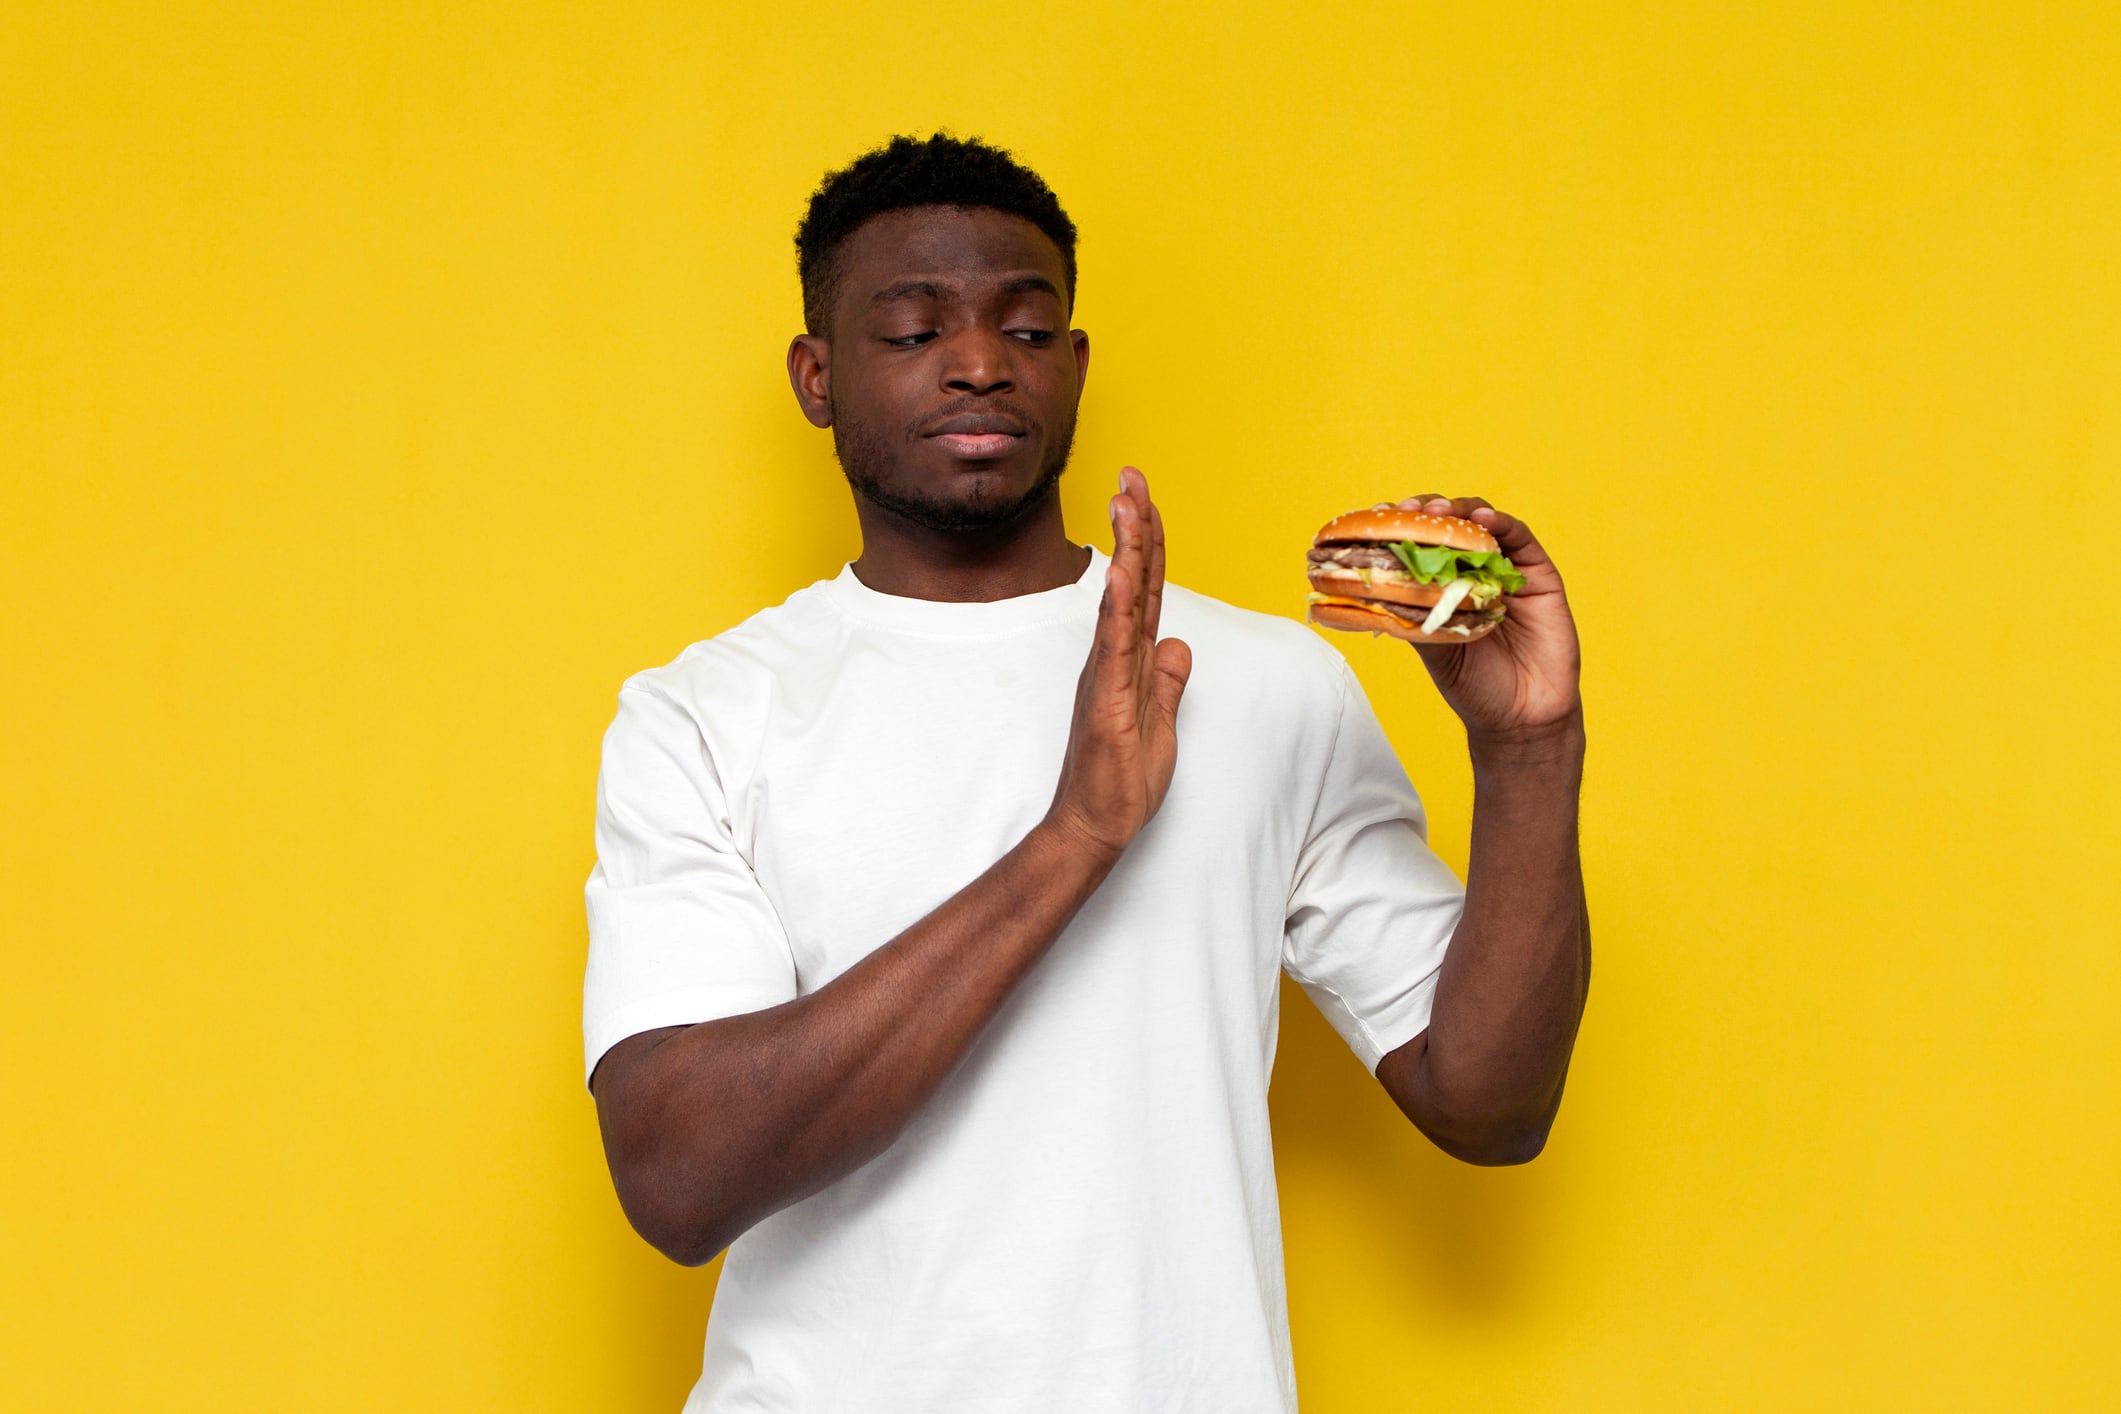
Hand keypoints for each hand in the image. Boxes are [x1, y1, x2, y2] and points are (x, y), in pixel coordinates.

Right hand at [1045, 467, 1192, 860]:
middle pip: (1132, 579)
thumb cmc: (1122, 779)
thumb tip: (1179, 646)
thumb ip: (1167, 680)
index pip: (1145, 587)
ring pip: (1122, 601)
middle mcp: (1117, 656)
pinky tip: (1118, 572)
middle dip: (1136, 524)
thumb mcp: (1161, 720)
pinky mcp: (1108, 700)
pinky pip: (1114, 646)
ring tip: (1126, 503)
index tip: (1145, 496)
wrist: (1097, 824)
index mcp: (1131, 658)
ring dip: (1126, 550)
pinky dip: (1117, 607)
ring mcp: (1109, 675)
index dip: (1149, 541)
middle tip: (1131, 474)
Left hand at [1398, 494, 1581, 744]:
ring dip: (1459, 510)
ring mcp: (1508, 570)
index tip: (1374, 518)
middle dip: (1425, 512)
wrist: (1519, 718)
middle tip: (1403, 512)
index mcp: (1445, 586)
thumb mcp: (1430, 646)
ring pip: (1483, 523)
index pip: (1421, 544)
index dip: (1400, 528)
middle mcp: (1476, 572)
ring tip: (1436, 510)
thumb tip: (1369, 587)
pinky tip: (1483, 518)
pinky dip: (1501, 522)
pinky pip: (1521, 538)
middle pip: (1450, 525)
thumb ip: (1410, 612)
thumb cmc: (1473, 684)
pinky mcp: (1539, 575)